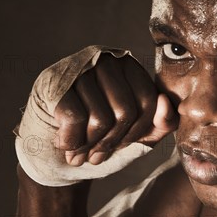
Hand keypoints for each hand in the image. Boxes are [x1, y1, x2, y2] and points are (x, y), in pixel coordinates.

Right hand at [52, 53, 176, 166]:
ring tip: (81, 153)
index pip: (148, 102)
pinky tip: (65, 145)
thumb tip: (164, 102)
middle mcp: (104, 59)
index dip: (136, 133)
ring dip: (90, 146)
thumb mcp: (140, 135)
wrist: (55, 157)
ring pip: (100, 118)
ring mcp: (77, 68)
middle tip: (98, 154)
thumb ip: (162, 122)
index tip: (121, 145)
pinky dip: (71, 142)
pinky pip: (74, 119)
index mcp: (130, 67)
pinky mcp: (52, 83)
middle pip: (125, 111)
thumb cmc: (101, 141)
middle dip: (112, 143)